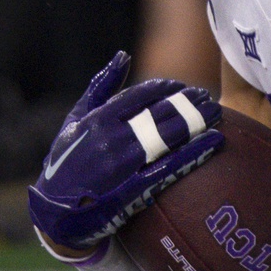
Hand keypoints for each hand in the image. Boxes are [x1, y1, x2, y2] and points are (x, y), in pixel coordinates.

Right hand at [30, 51, 222, 250]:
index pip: (140, 95)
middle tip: (207, 98)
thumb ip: (100, 88)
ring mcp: (122, 166)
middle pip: (159, 114)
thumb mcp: (75, 121)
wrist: (54, 214)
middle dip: (187, 103)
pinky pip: (168, 168)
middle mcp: (110, 139)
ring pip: (167, 137)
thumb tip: (123, 56)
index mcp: (97, 120)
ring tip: (216, 114)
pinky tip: (212, 143)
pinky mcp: (132, 191)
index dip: (166, 88)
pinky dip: (192, 154)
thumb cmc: (65, 162)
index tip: (184, 87)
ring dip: (195, 123)